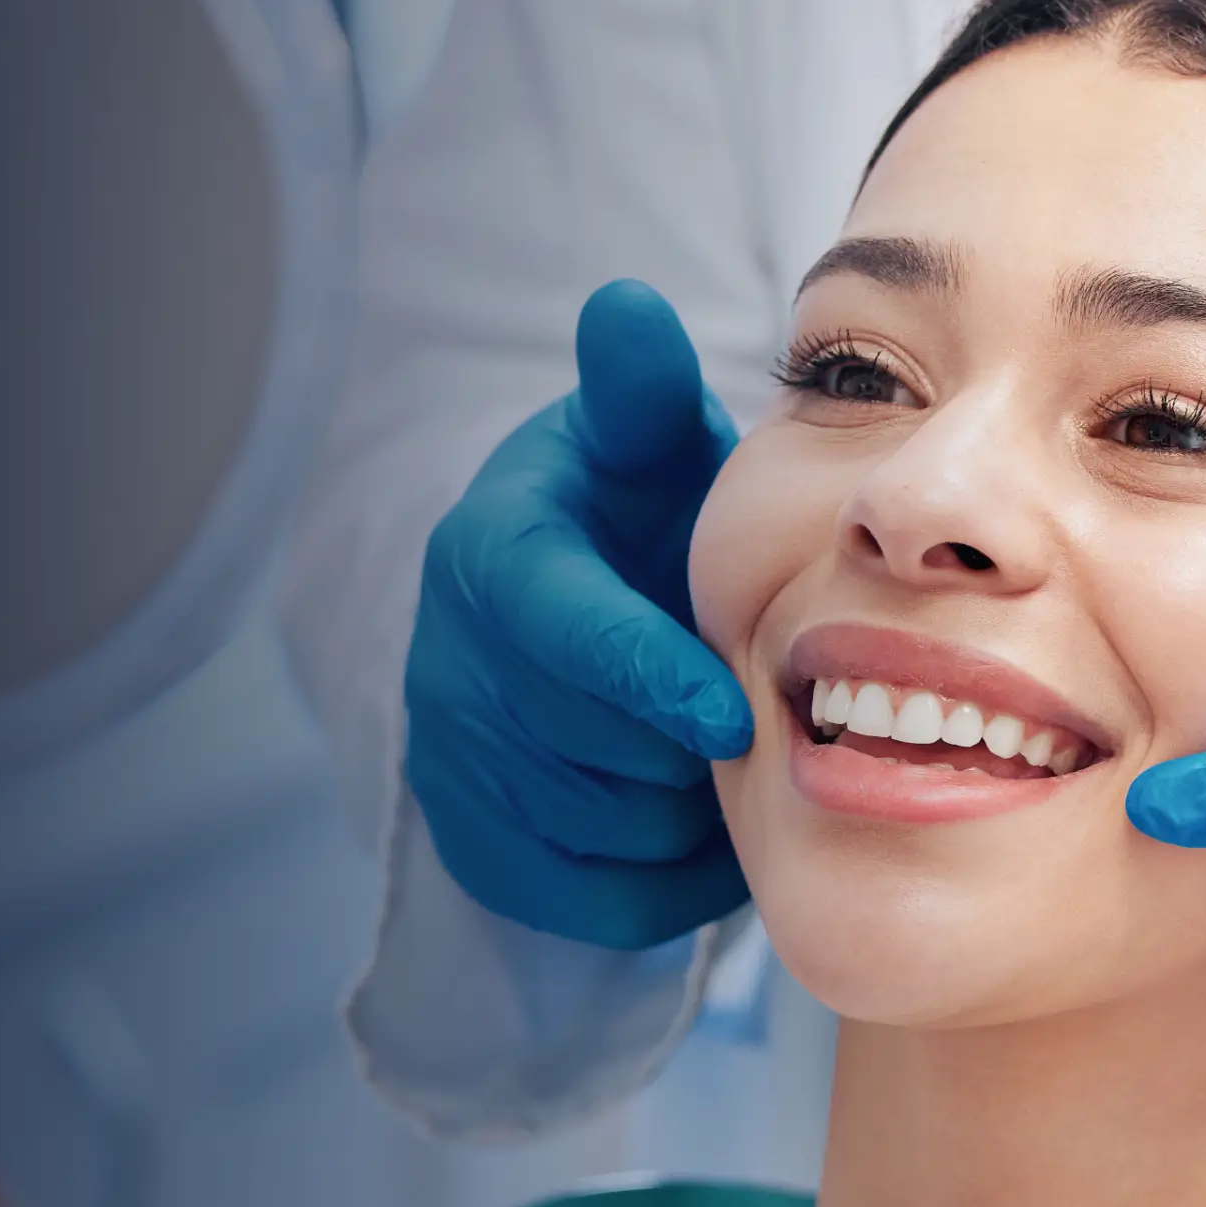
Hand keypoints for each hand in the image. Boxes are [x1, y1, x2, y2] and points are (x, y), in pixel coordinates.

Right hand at [405, 279, 753, 948]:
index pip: (561, 635)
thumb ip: (641, 391)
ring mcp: (451, 760)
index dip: (647, 681)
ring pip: (596, 831)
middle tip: (757, 720)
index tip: (731, 718)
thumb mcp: (640, 445)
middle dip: (684, 747)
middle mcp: (448, 663)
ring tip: (724, 760)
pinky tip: (695, 820)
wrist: (570, 611)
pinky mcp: (471, 843)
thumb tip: (625, 307)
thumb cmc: (632, 518)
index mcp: (490, 557)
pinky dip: (662, 881)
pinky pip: (586, 899)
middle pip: (588, 748)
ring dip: (683, 813)